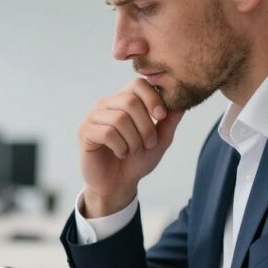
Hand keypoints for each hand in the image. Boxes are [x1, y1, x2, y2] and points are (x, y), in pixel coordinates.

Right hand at [77, 78, 183, 215]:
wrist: (118, 184)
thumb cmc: (137, 160)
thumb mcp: (160, 139)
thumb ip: (170, 120)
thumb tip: (182, 101)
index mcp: (123, 100)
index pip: (138, 84)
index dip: (153, 98)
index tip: (161, 116)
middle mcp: (106, 104)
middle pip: (131, 101)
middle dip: (146, 126)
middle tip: (149, 144)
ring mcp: (93, 117)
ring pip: (120, 119)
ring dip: (134, 140)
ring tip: (133, 151)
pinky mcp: (84, 132)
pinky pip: (107, 133)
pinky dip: (120, 147)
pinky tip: (120, 153)